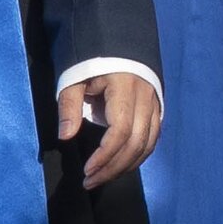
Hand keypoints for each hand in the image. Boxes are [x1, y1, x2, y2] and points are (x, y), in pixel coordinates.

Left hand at [57, 71, 161, 189]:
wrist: (117, 42)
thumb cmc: (92, 62)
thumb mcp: (74, 79)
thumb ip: (69, 106)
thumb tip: (65, 136)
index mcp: (125, 87)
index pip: (120, 130)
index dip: (105, 155)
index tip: (87, 170)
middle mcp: (145, 97)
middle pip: (136, 143)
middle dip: (114, 167)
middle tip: (91, 181)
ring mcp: (155, 104)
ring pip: (147, 145)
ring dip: (126, 166)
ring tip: (102, 178)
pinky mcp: (157, 109)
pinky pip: (152, 139)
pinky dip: (137, 156)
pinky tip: (120, 165)